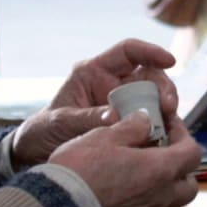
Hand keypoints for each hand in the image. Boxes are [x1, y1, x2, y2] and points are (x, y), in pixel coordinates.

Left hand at [12, 39, 178, 168]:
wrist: (35, 155)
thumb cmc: (44, 131)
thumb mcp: (61, 122)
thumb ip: (87, 119)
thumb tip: (116, 117)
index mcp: (94, 72)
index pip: (128, 51)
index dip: (150, 51)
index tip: (170, 61)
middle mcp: (112, 85)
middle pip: (148, 76)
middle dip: (163, 88)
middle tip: (169, 107)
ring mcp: (121, 106)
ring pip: (153, 100)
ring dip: (165, 111)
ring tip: (169, 126)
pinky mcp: (126, 126)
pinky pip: (149, 123)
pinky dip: (159, 130)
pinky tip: (163, 140)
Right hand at [48, 113, 202, 206]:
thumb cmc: (80, 171)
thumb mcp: (104, 135)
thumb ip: (131, 127)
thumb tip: (144, 119)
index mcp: (161, 170)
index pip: (193, 152)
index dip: (183, 135)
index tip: (167, 126)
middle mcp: (160, 198)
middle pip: (189, 184)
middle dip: (181, 166)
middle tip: (162, 152)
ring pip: (173, 206)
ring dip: (168, 189)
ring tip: (147, 174)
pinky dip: (148, 206)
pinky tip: (129, 195)